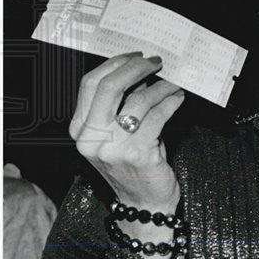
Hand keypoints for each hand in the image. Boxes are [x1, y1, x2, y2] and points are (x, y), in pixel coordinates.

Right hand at [69, 52, 184, 212]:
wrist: (143, 202)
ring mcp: (113, 148)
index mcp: (80, 129)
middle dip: (136, 68)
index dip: (114, 64)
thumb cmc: (133, 162)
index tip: (135, 56)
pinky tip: (178, 99)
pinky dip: (171, 102)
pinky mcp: (138, 154)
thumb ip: (122, 103)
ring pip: (138, 100)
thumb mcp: (118, 132)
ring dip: (161, 86)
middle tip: (156, 62)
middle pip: (109, 87)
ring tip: (173, 82)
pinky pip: (158, 116)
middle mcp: (91, 138)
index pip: (90, 84)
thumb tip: (141, 70)